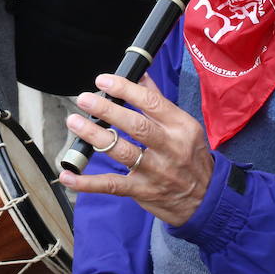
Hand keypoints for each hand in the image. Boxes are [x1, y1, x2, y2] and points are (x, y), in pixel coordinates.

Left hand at [59, 73, 213, 226]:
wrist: (206, 199)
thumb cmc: (191, 157)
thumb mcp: (185, 127)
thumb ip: (159, 102)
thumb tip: (140, 74)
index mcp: (180, 126)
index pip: (151, 102)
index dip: (125, 89)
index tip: (103, 81)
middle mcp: (169, 147)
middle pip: (136, 126)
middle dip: (107, 110)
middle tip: (85, 99)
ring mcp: (156, 171)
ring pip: (122, 152)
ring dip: (95, 137)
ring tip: (75, 123)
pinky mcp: (143, 190)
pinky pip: (112, 185)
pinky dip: (87, 183)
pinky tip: (69, 175)